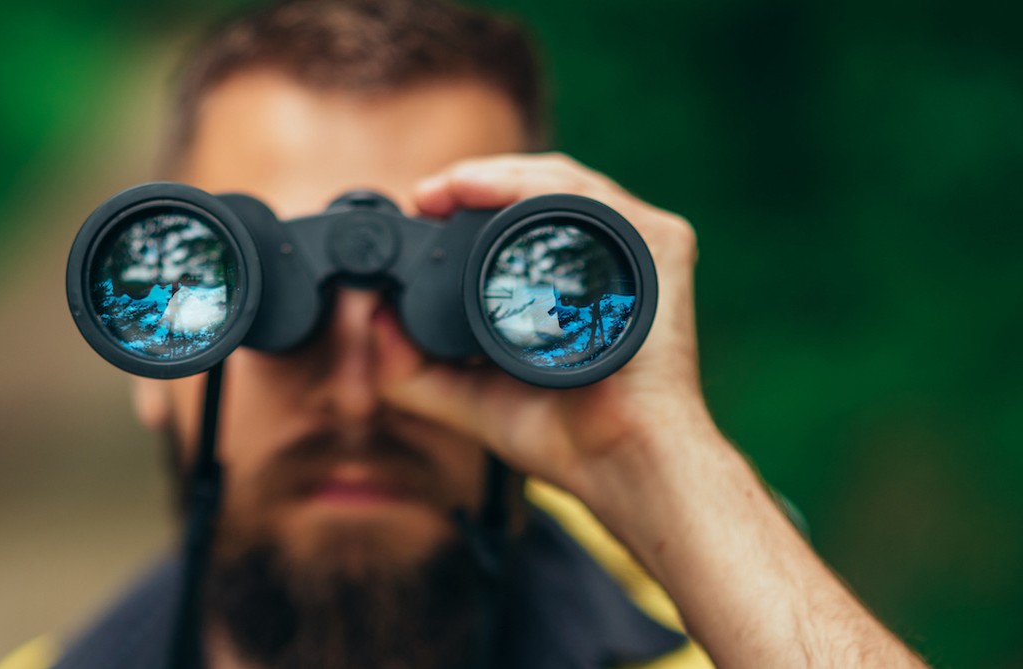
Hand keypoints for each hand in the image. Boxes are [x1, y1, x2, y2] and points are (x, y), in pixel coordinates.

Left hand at [381, 152, 927, 668]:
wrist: (620, 462)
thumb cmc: (564, 437)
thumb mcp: (467, 396)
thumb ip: (411, 366)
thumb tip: (373, 319)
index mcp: (573, 280)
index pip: (520, 216)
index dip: (468, 202)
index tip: (421, 207)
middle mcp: (608, 255)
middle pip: (539, 188)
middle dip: (477, 180)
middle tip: (428, 195)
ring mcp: (637, 246)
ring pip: (563, 182)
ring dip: (499, 173)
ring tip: (449, 187)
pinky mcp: (659, 244)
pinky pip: (591, 197)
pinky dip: (536, 184)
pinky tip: (488, 189)